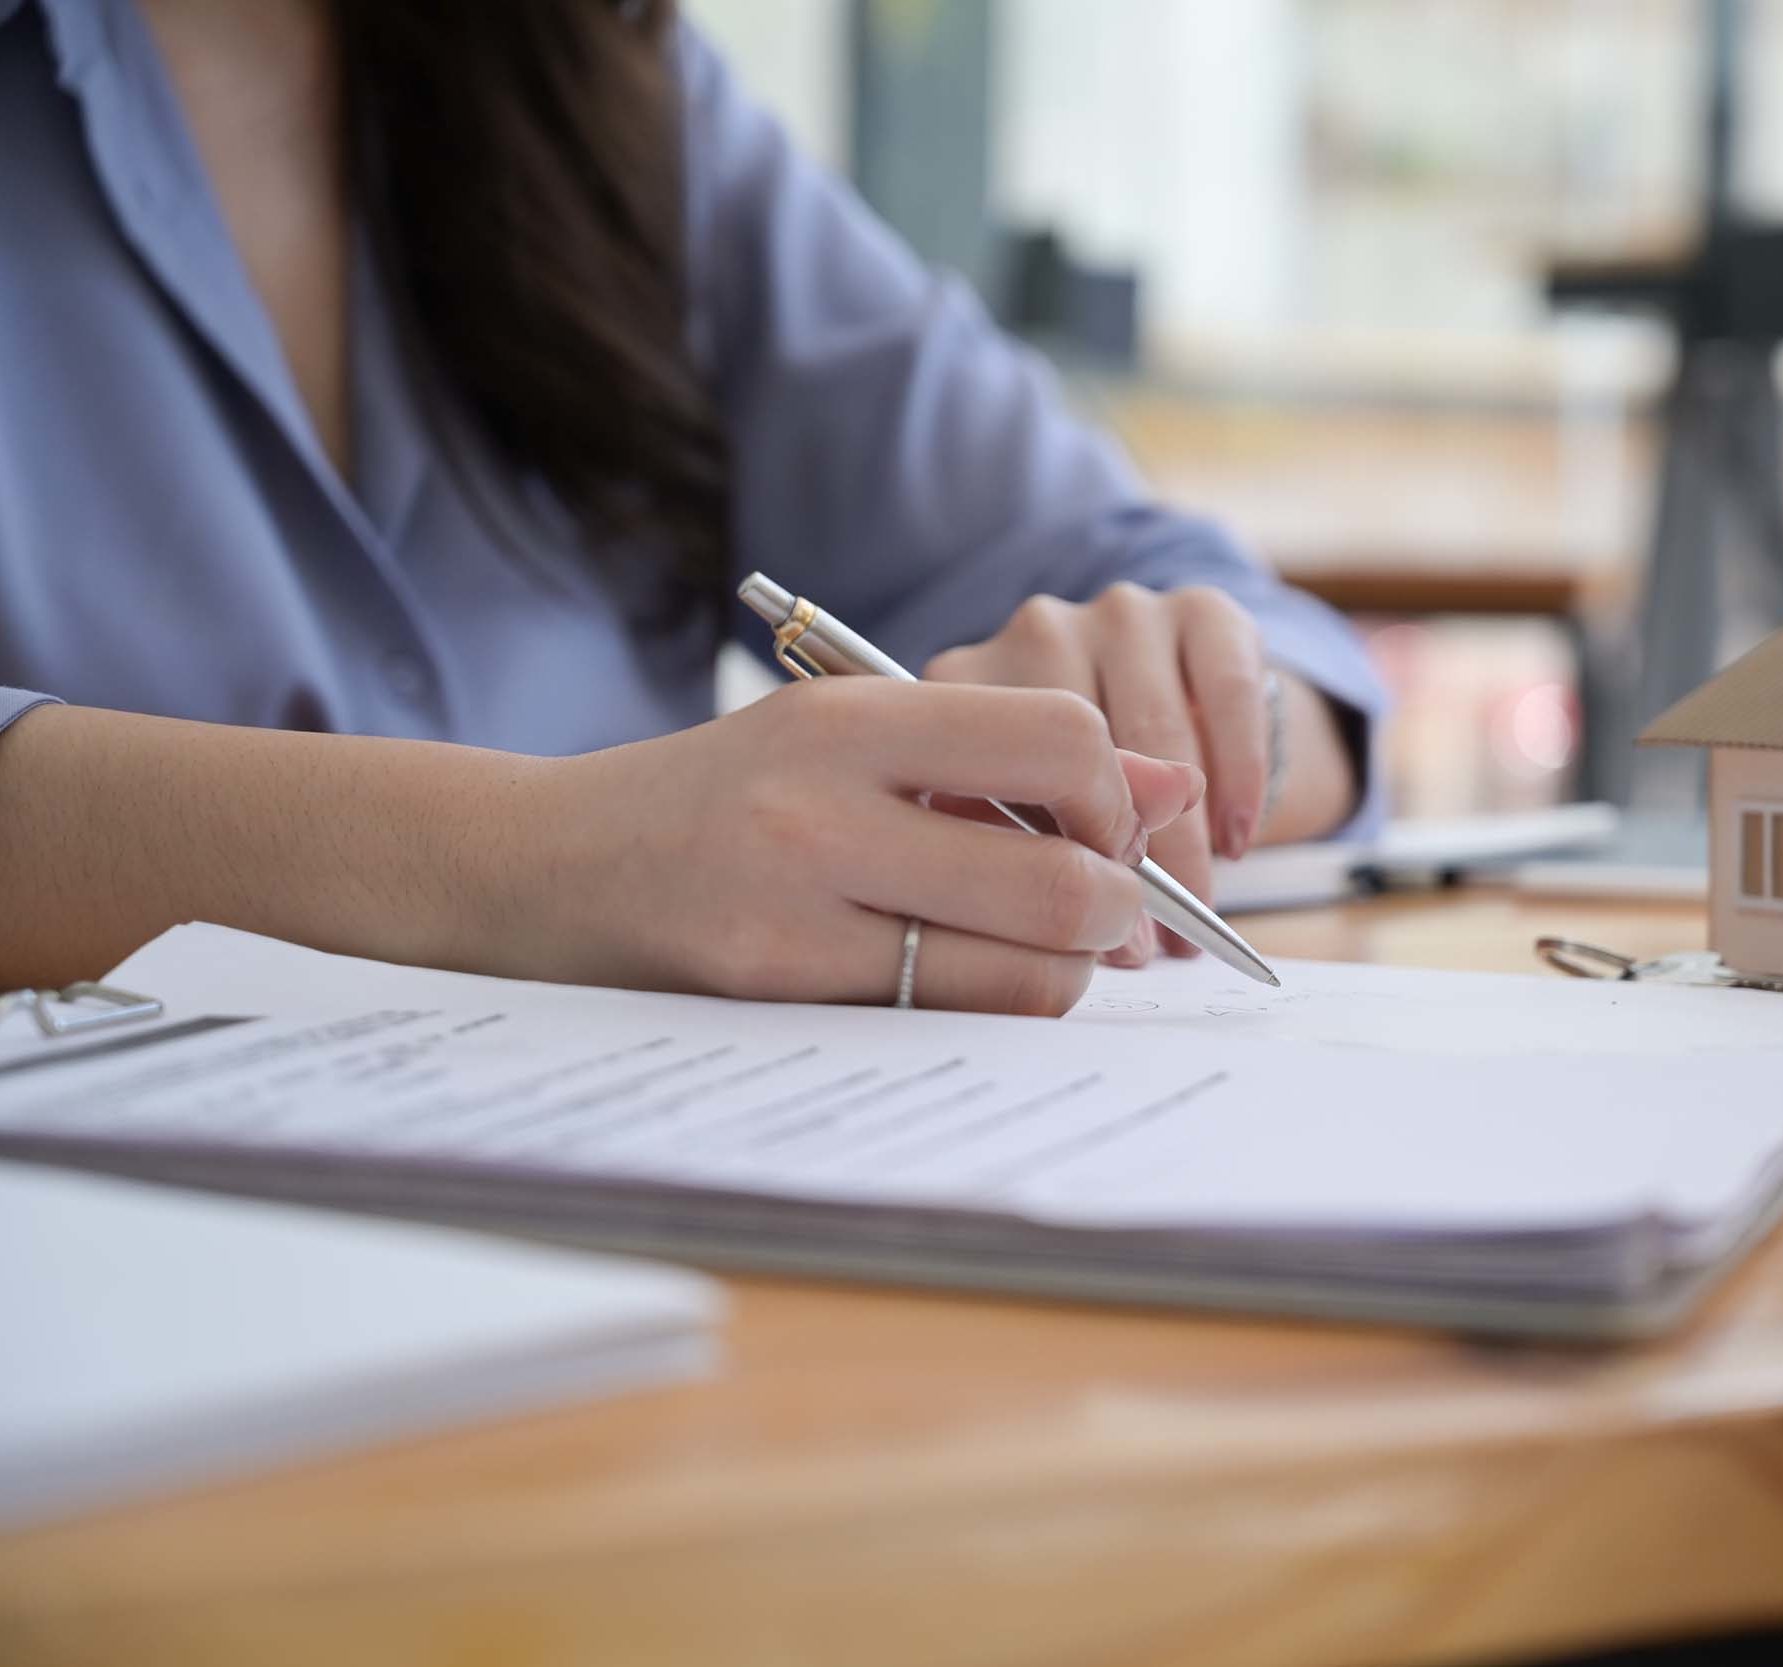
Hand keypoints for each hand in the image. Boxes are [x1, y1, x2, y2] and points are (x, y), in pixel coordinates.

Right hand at [538, 678, 1203, 1014]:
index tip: (1100, 822)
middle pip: (1063, 877)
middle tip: (1104, 912)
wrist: (544, 867)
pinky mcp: (778, 996)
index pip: (1062, 738)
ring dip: (1067, 972)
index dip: (1115, 793)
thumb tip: (1168, 784)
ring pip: (1022, 970)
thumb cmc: (718, 800)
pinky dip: (992, 1007)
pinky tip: (966, 979)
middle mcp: (824, 805)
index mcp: (851, 717)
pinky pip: (947, 1019)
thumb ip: (998, 753)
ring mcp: (797, 911)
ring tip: (1042, 951)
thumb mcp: (842, 736)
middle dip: (1118, 908)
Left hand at [925, 584, 1275, 965]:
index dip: (1046, 858)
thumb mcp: (1037, 812)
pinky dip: (1240, 774)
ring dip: (1189, 834)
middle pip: (1082, 751)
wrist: (1171, 698)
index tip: (1084, 929)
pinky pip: (1228, 692)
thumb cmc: (1079, 783)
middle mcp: (1038, 629)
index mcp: (967, 680)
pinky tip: (1241, 836)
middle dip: (1124, 859)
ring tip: (1202, 905)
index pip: (997, 771)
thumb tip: (1108, 913)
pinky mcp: (1203, 606)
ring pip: (1161, 730)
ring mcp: (1121, 611)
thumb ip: (1047, 844)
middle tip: (1152, 939)